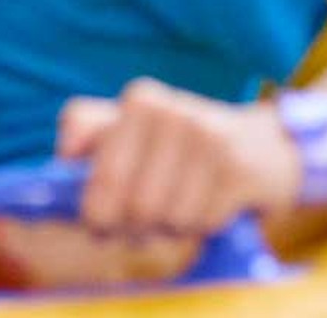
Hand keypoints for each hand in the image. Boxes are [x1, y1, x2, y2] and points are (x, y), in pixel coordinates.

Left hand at [55, 81, 300, 238]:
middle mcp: (173, 111)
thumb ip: (88, 128)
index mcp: (140, 99)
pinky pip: (199, 225)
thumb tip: (63, 154)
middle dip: (134, 226)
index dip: (96, 213)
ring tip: (182, 203)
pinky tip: (209, 203)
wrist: (263, 148)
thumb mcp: (132, 127)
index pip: (100, 179)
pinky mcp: (238, 168)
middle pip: (131, 208)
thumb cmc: (179, 145)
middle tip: (145, 220)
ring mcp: (209, 138)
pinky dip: (200, 226)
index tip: (102, 220)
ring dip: (170, 226)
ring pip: (164, 220)